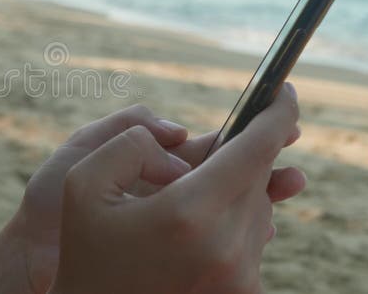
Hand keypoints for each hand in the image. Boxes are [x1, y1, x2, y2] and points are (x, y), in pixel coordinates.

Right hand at [47, 82, 302, 293]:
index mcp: (188, 212)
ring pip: (258, 209)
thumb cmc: (85, 250)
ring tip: (185, 202)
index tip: (284, 91)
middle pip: (258, 177)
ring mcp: (239, 278)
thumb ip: (133, 142)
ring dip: (233, 191)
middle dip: (241, 155)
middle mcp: (225, 248)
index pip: (256, 149)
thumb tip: (181, 154)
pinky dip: (231, 224)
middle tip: (214, 150)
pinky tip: (194, 231)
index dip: (276, 114)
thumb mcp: (82, 179)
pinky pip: (253, 240)